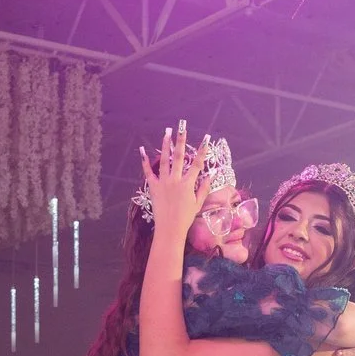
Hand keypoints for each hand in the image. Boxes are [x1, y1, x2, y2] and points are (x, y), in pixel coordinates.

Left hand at [137, 122, 209, 236]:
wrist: (170, 228)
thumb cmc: (185, 217)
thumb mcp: (198, 203)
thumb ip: (204, 188)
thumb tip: (211, 175)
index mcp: (188, 184)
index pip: (197, 163)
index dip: (203, 150)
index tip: (206, 138)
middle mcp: (176, 180)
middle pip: (180, 156)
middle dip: (181, 140)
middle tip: (182, 127)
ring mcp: (163, 182)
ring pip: (165, 159)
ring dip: (165, 145)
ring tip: (167, 132)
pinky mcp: (153, 186)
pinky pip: (148, 171)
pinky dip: (145, 161)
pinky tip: (143, 150)